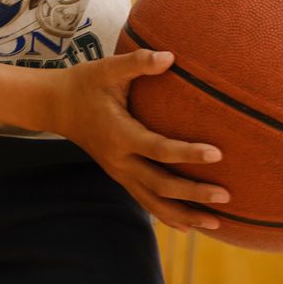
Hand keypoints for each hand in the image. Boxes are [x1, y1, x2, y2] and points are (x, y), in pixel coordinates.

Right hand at [39, 49, 227, 232]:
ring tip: (217, 223)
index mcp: (119, 134)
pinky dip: (167, 216)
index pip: (158, 149)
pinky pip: (145, 201)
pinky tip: (189, 227)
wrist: (56, 106)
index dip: (187, 153)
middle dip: (194, 193)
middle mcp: (119, 160)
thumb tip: (171, 56)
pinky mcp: (119, 176)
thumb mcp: (107, 68)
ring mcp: (118, 172)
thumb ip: (138, 63)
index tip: (217, 154)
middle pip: (160, 185)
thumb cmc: (85, 83)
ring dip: (185, 214)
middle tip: (226, 196)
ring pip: (154, 202)